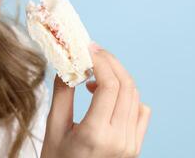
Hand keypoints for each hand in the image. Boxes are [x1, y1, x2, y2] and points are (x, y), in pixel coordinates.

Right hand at [41, 42, 150, 157]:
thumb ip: (61, 95)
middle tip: (94, 52)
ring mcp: (131, 143)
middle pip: (126, 86)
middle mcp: (120, 139)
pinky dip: (128, 95)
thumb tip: (66, 67)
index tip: (88, 49)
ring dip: (118, 77)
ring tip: (96, 74)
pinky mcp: (135, 145)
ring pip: (135, 96)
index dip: (100, 61)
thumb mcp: (53, 129)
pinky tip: (110, 95)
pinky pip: (141, 112)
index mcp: (96, 134)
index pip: (109, 85)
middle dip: (110, 63)